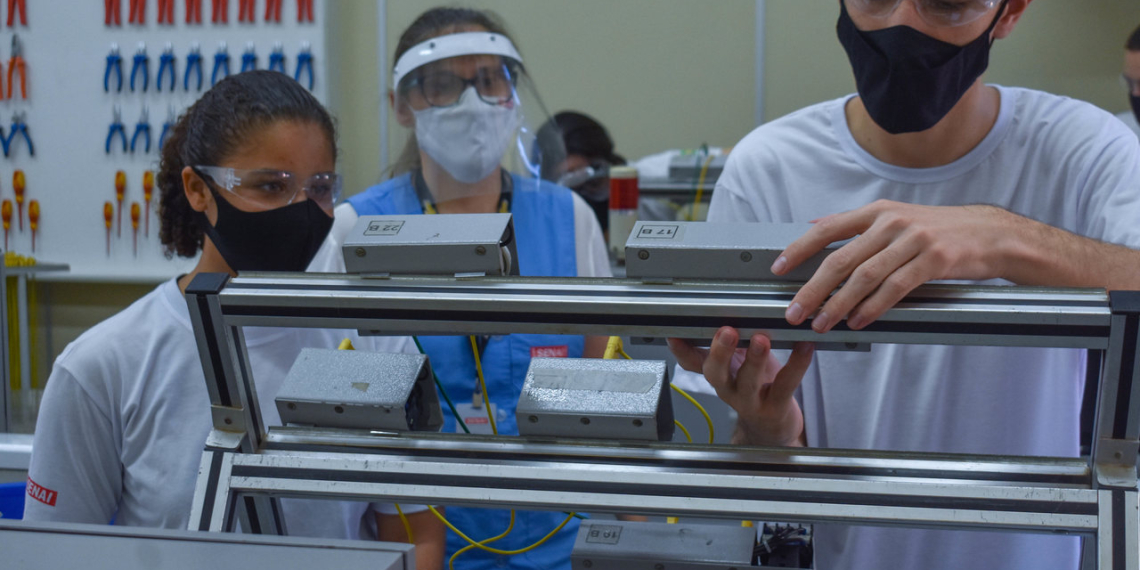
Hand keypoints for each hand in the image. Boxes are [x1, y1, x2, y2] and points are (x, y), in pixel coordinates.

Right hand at [668, 328, 813, 446]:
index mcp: (718, 374)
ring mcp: (751, 401)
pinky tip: (804, 346)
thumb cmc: (755, 389)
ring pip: (748, 382)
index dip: (681, 350)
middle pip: (715, 373)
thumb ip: (727, 345)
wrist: (772, 429)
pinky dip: (797, 364)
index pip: (692, 362)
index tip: (674, 335)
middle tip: (726, 332)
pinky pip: (786, 384)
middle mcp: (728, 389)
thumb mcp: (735, 365)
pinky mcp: (776, 407)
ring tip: (761, 340)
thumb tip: (722, 311)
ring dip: (754, 360)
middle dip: (719, 352)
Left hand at [773, 200, 1009, 331]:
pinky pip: (895, 288)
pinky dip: (873, 307)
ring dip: (838, 304)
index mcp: (877, 212)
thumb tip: (815, 225)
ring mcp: (913, 240)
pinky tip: (858, 321)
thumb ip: (856, 225)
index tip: (777, 268)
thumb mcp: (896, 217)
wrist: (991, 234)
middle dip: (813, 288)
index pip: (827, 229)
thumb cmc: (939, 230)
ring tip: (822, 323)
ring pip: (864, 276)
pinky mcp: (934, 260)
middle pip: (840, 259)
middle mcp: (891, 222)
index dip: (798, 248)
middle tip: (795, 310)